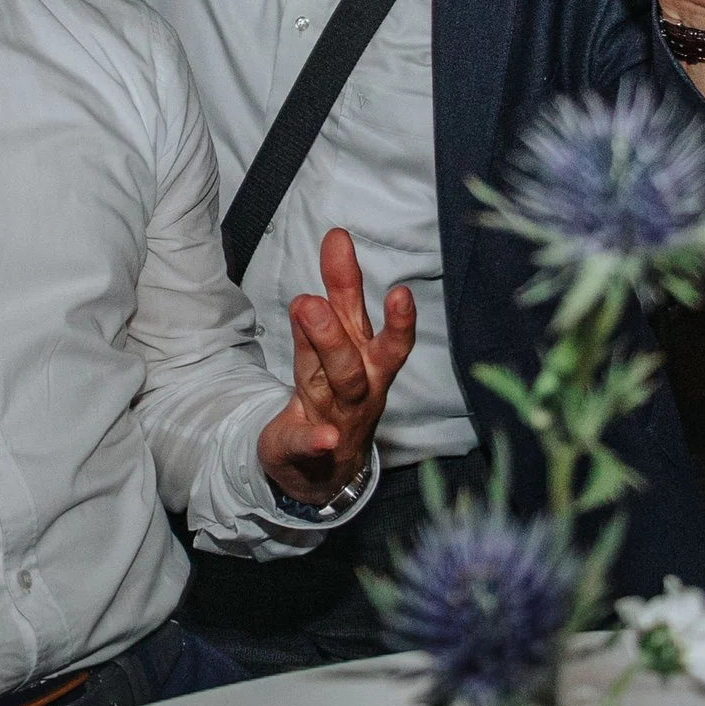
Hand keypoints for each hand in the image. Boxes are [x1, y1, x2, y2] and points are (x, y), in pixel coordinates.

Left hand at [257, 229, 415, 506]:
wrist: (327, 467)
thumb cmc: (338, 390)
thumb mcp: (341, 340)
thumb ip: (340, 294)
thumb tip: (337, 238)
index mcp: (368, 363)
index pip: (383, 337)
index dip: (397, 319)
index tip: (401, 291)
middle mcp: (359, 390)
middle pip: (350, 362)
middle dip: (333, 333)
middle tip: (310, 300)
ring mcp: (335, 420)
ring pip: (331, 390)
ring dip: (319, 358)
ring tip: (303, 320)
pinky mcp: (306, 446)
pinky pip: (309, 443)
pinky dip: (316, 439)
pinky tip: (325, 438)